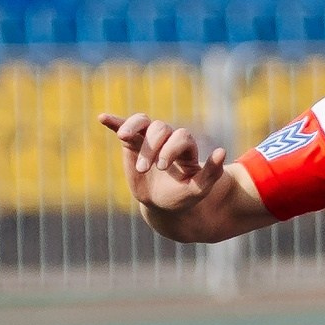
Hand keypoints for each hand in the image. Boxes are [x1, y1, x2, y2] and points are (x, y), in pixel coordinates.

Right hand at [100, 112, 227, 212]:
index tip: (162, 167)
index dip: (170, 149)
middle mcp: (168, 138)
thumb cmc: (182, 197)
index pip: (180, 137)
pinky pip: (123, 127)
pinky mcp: (132, 143)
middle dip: (151, 148)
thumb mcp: (198, 190)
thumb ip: (211, 173)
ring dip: (132, 128)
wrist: (163, 206)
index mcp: (186, 147)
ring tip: (124, 137)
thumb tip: (222, 151)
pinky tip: (102, 118)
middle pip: (160, 128)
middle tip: (145, 169)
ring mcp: (149, 139)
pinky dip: (114, 122)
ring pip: (143, 121)